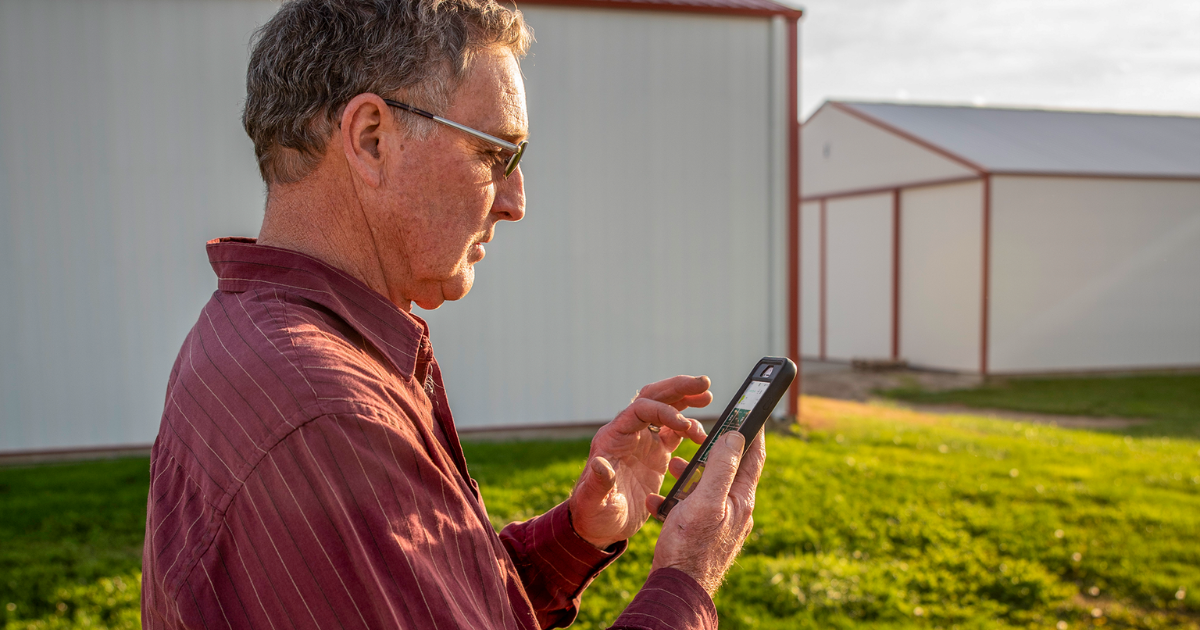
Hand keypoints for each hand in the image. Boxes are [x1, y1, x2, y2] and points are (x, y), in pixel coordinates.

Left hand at [568, 375, 711, 548]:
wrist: (599, 526)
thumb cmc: (592, 514)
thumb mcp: (593, 501)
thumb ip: (598, 483)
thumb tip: (601, 464)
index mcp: (614, 437)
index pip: (640, 409)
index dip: (664, 411)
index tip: (685, 425)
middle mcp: (628, 433)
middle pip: (653, 399)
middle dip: (678, 388)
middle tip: (704, 384)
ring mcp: (643, 442)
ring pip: (665, 410)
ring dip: (685, 401)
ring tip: (707, 398)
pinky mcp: (655, 455)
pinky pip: (673, 432)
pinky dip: (689, 427)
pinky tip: (703, 433)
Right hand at [648, 430, 764, 594]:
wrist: (678, 589)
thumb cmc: (690, 547)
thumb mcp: (705, 501)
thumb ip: (721, 468)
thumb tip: (736, 436)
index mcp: (740, 499)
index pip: (753, 456)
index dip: (752, 431)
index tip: (750, 411)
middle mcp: (736, 510)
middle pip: (729, 471)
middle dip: (713, 452)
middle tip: (700, 436)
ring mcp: (721, 524)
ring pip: (708, 489)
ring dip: (691, 475)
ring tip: (673, 466)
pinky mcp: (706, 534)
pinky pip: (694, 508)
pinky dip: (677, 499)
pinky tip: (658, 500)